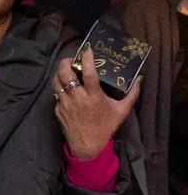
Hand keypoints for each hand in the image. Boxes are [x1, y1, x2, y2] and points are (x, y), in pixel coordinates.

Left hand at [53, 46, 138, 161]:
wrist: (87, 145)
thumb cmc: (105, 127)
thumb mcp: (122, 111)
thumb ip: (132, 94)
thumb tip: (139, 79)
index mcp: (93, 96)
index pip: (89, 73)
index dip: (87, 59)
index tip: (87, 49)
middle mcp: (77, 98)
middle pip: (65, 74)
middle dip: (65, 62)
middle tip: (71, 58)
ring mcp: (65, 104)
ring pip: (56, 82)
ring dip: (59, 73)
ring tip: (65, 68)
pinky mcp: (58, 110)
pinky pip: (56, 94)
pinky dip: (60, 87)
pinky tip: (65, 85)